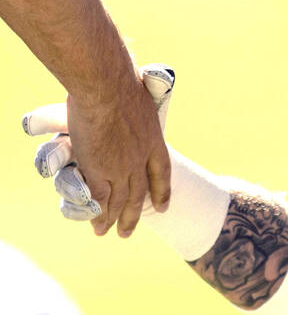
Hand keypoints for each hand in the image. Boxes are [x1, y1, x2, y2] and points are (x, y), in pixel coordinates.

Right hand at [25, 66, 174, 232]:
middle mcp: (141, 159)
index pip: (162, 171)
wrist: (107, 88)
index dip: (162, 190)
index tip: (164, 206)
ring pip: (120, 201)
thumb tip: (143, 81)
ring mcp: (121, 167)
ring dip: (116, 219)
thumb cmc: (121, 83)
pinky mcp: (99, 170)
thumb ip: (143, 96)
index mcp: (154, 141)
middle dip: (136, 214)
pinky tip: (97, 224)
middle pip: (141, 193)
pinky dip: (99, 213)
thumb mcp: (144, 92)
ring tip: (111, 233)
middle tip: (129, 231)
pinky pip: (100, 199)